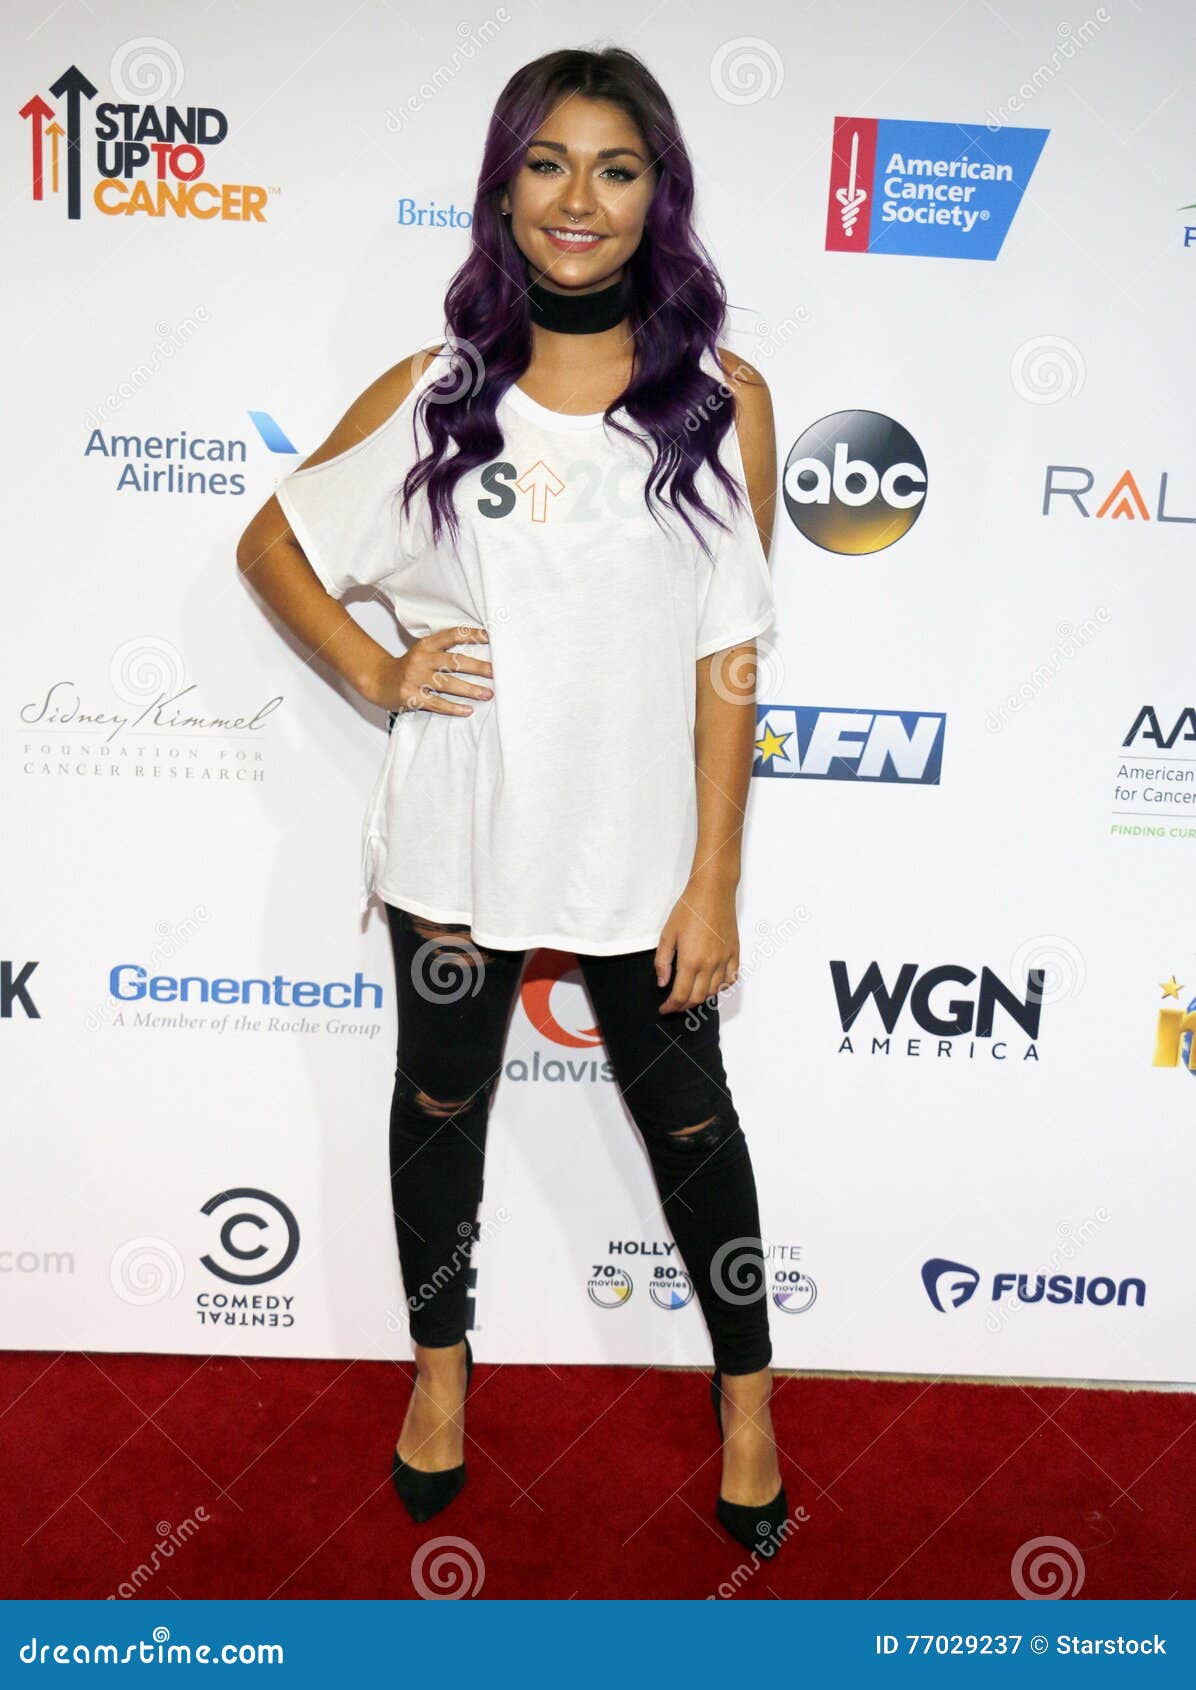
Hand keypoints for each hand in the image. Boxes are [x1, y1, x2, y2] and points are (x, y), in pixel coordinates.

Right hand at [361, 625, 491, 714]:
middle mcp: (421, 659)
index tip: (489, 637)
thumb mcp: (423, 652)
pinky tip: (468, 710)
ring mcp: (415, 678)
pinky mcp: (411, 696)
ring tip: (488, 694)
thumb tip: (479, 653)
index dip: (470, 635)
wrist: (379, 681)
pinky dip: (453, 708)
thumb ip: (444, 651)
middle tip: (496, 672)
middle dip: (477, 667)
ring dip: (470, 690)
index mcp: (426, 645)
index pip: (451, 635)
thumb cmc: (409, 667)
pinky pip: (436, 703)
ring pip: (448, 684)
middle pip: (454, 661)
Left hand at [654, 875, 739, 1014]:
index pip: (680, 995)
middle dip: (684, 1006)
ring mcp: (725, 959)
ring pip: (714, 991)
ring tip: (690, 996)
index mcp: (690, 961)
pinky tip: (712, 985)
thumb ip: (663, 962)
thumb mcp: (667, 934)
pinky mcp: (734, 953)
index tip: (664, 1009)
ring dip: (701, 998)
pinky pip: (731, 978)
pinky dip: (722, 987)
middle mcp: (710, 964)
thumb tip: (662, 983)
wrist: (712, 892)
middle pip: (697, 998)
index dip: (671, 1007)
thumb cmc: (689, 909)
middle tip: (674, 1005)